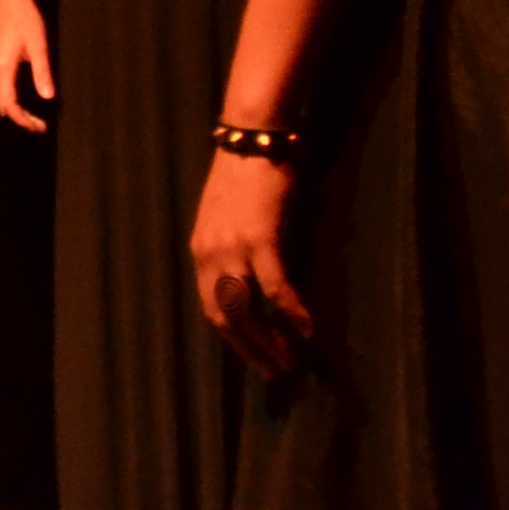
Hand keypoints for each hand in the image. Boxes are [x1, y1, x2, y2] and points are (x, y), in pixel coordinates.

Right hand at [0, 0, 55, 133]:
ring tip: (30, 118)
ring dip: (12, 110)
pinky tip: (16, 100)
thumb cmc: (28, 21)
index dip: (24, 119)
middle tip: (39, 126)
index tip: (41, 127)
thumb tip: (49, 98)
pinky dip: (6, 99)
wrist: (11, 0)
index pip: (10, 104)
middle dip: (20, 118)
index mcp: (3, 69)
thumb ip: (43, 72)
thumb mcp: (40, 46)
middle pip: (2, 104)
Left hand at [192, 149, 311, 376]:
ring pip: (246, 308)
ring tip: (290, 362)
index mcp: (200, 250)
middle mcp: (209, 253)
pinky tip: (307, 329)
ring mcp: (232, 246)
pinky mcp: (260, 237)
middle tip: (274, 373)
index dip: (233, 338)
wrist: (253, 136)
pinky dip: (290, 310)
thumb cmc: (246, 174)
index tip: (254, 358)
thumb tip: (256, 282)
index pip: (210, 307)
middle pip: (225, 316)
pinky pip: (275, 285)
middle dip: (250, 349)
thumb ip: (235, 250)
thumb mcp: (228, 218)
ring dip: (269, 340)